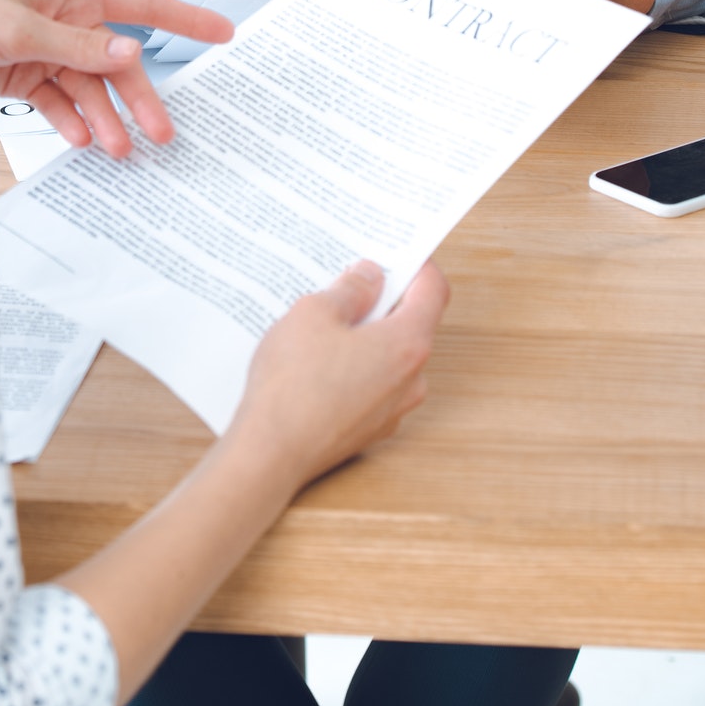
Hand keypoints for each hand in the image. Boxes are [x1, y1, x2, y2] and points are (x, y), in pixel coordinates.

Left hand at [0, 0, 232, 156]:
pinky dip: (69, 120)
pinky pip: (56, 99)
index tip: (222, 32)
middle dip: (137, 97)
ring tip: (116, 151)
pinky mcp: (20, 73)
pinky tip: (80, 140)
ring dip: (103, 117)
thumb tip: (129, 52)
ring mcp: (41, 47)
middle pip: (115, 58)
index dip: (184, 19)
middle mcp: (60, 17)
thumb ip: (76, 45)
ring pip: (87, 85)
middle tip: (160, 133)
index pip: (139, 3)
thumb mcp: (19, 28)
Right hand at [227, 260, 449, 493]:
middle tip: (351, 280)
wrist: (271, 454)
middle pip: (411, 324)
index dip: (418, 265)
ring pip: (389, 357)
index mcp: (407, 343)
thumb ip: (349, 290)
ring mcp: (392, 408)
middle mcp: (411, 379)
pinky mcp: (369, 428)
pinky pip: (371, 384)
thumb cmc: (293, 384)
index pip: (433, 291)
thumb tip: (368, 276)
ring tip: (325, 320)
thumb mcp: (314, 314)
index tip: (397, 251)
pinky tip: (317, 360)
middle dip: (384, 299)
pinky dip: (354, 366)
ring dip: (366, 335)